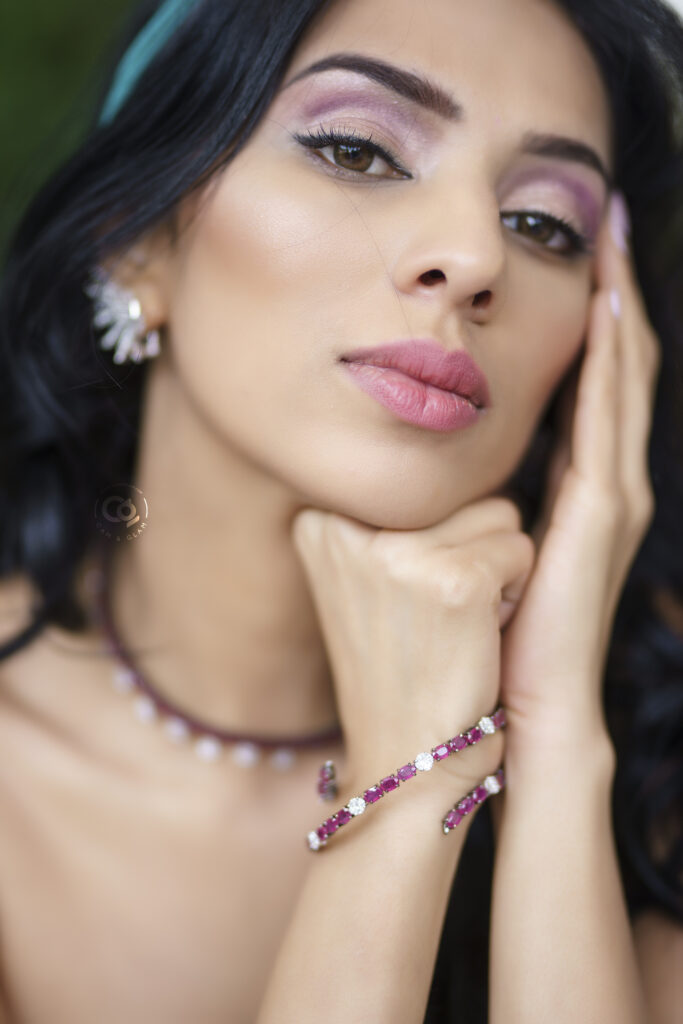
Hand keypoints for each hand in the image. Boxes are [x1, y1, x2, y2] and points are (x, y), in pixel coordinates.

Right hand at [290, 497, 534, 798]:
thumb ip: (385, 514)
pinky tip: (476, 635)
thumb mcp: (362, 575)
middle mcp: (347, 527)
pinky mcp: (455, 581)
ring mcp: (399, 554)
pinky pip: (520, 548)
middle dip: (468, 548)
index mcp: (317, 519)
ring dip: (495, 568)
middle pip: (461, 492)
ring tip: (454, 622)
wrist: (406, 754)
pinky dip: (514, 592)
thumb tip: (441, 449)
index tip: (404, 597)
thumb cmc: (399, 661)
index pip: (419, 483)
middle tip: (434, 614)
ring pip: (498, 513)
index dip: (435, 539)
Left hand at [497, 191, 661, 756]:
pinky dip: (611, 361)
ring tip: (611, 240)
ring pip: (622, 381)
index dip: (592, 319)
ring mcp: (612, 499)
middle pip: (617, 367)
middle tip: (603, 215)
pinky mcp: (601, 517)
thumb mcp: (473, 542)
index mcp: (577, 487)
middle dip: (614, 291)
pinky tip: (608, 308)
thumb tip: (439, 460)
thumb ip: (474, 495)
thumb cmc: (479, 631)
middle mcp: (606, 484)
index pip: (591, 385)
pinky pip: (607, 419)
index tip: (577, 251)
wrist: (501, 709)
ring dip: (619, 308)